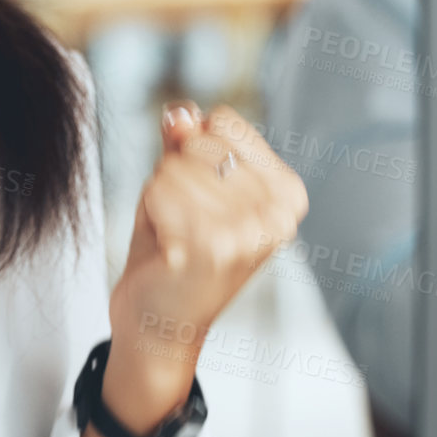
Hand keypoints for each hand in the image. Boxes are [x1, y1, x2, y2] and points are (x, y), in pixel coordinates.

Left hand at [104, 101, 309, 429]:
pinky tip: (167, 246)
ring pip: (173, 167)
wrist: (159, 325)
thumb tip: (182, 112)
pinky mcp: (209, 249)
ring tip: (176, 235)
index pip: (223, 123)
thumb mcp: (186, 187)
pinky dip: (150, 213)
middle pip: (197, 143)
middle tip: (184, 221)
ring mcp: (247, 233)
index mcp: (286, 194)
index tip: (201, 194)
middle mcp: (277, 214)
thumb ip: (185, 144)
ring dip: (160, 197)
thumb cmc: (175, 252)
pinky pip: (158, 191)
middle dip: (174, 175)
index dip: (192, 150)